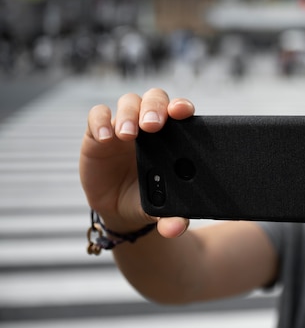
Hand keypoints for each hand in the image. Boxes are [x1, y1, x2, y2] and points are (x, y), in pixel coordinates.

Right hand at [80, 88, 194, 237]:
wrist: (121, 209)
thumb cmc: (149, 199)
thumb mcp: (163, 210)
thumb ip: (173, 218)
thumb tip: (175, 228)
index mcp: (174, 135)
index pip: (180, 111)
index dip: (181, 107)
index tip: (183, 112)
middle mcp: (150, 124)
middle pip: (154, 98)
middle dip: (155, 107)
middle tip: (153, 125)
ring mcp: (124, 126)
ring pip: (128, 102)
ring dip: (128, 114)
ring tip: (128, 134)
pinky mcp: (98, 133)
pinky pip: (97, 116)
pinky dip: (101, 122)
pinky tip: (105, 138)